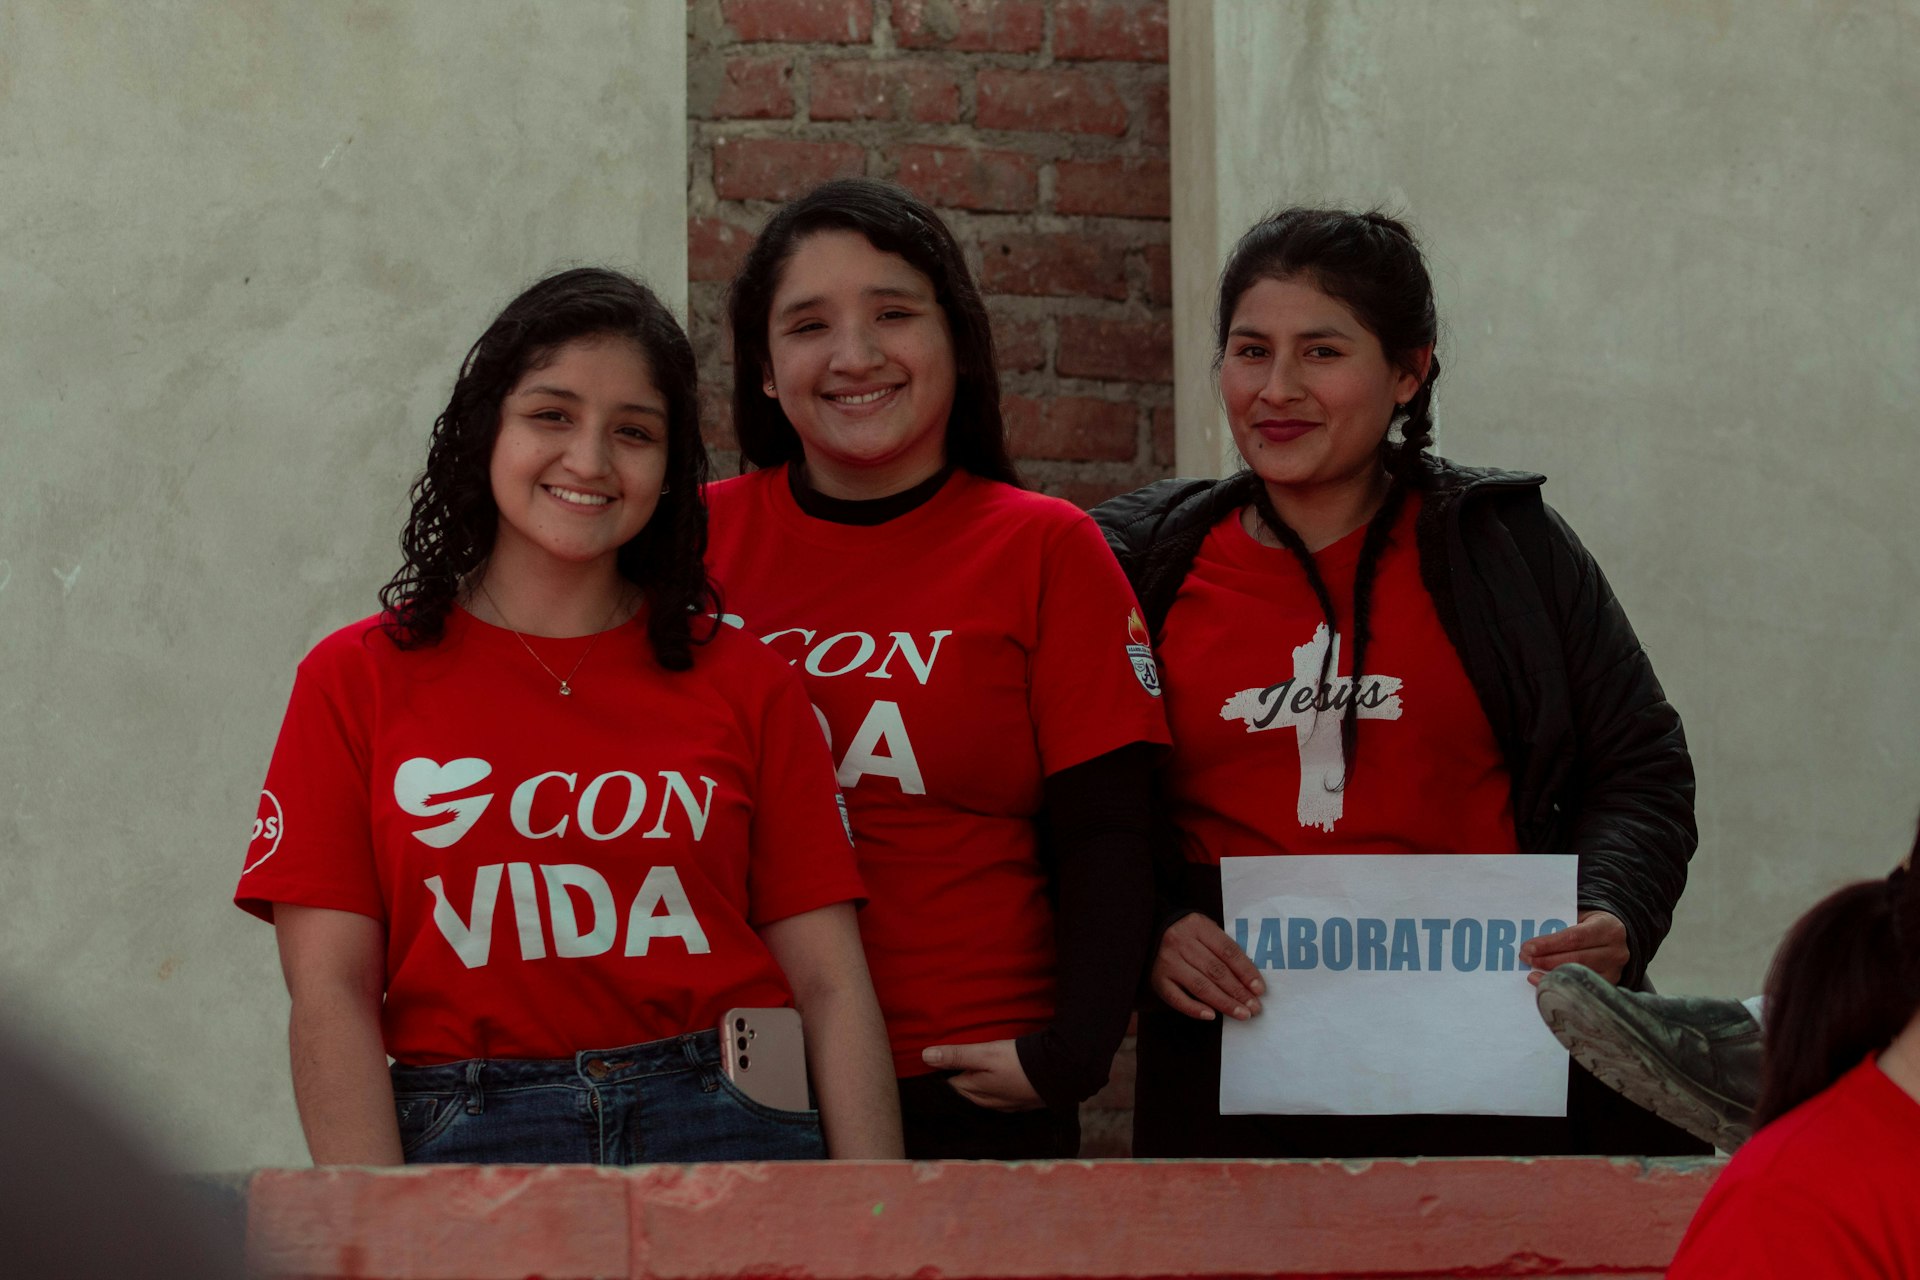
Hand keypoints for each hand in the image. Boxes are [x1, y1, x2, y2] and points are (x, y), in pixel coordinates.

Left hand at [920, 1039, 1044, 1111]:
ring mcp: (1005, 1106)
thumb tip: (925, 1056)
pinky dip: (992, 1093)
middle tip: (945, 1072)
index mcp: (974, 1091)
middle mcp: (987, 1103)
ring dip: (973, 1089)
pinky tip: (994, 1087)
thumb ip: (956, 1055)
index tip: (929, 1069)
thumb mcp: (984, 1053)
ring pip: (981, 1098)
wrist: (1058, 1071)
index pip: (948, 1087)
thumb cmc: (1018, 1061)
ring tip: (968, 1078)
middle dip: (954, 1084)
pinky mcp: (1020, 1104)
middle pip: (963, 1094)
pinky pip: (998, 1100)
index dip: (938, 1078)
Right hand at [1150, 912, 1263, 1020]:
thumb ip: (1224, 949)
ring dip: (1224, 1003)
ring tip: (1242, 1014)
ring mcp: (1167, 961)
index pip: (1228, 951)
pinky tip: (1211, 1016)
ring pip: (1200, 986)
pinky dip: (1194, 1008)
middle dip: (1238, 992)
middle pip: (1216, 970)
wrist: (1151, 932)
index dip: (1246, 971)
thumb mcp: (1205, 931)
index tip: (1260, 990)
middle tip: (1254, 1008)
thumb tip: (1251, 981)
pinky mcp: (1157, 979)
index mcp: (1198, 926)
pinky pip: (1177, 998)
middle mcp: (1180, 942)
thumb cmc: (1188, 935)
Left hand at [1521, 909, 1629, 984]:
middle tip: (1525, 958)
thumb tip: (1532, 941)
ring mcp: (1615, 971)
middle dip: (1545, 960)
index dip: (1549, 944)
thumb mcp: (1580, 916)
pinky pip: (1581, 989)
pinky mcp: (1610, 985)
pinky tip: (1544, 983)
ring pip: (1578, 976)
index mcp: (1608, 928)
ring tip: (1531, 971)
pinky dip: (1560, 987)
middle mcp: (1616, 951)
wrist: (1614, 937)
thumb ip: (1560, 924)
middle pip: (1575, 959)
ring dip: (1550, 975)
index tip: (1528, 947)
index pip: (1574, 937)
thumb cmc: (1589, 925)